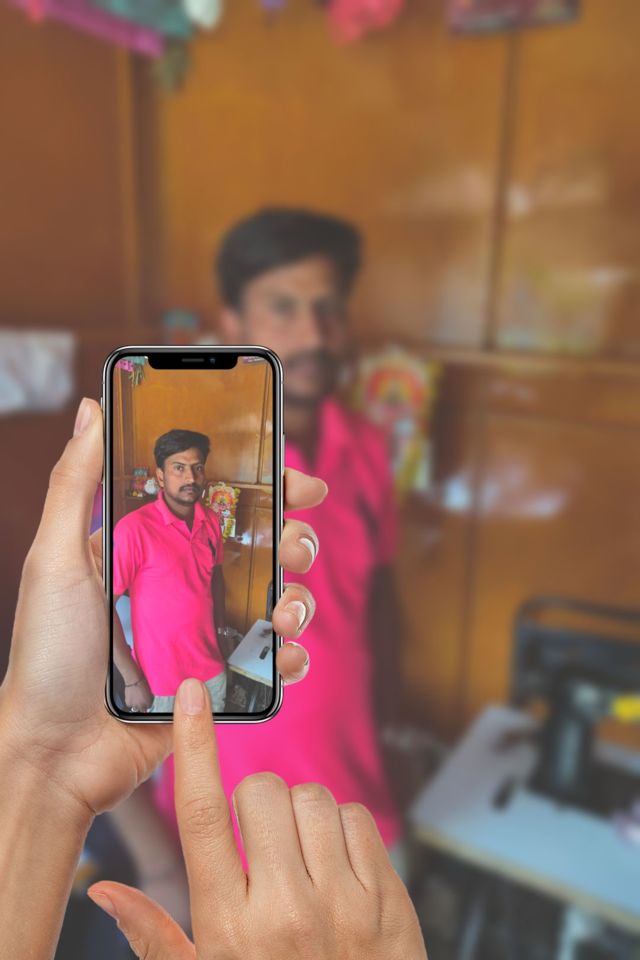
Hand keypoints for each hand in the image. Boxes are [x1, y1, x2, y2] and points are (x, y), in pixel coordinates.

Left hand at [0, 397, 326, 819]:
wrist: (54, 753)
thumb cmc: (47, 652)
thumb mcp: (55, 557)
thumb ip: (76, 481)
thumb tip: (92, 406)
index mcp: (155, 548)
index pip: (221, 502)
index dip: (265, 485)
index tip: (298, 478)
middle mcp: (188, 584)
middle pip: (263, 548)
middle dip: (294, 540)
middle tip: (295, 546)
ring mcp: (207, 633)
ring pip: (279, 601)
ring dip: (299, 599)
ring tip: (285, 613)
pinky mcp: (220, 680)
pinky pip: (273, 662)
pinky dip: (290, 658)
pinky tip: (285, 658)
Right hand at [88, 679, 428, 959]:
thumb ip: (154, 936)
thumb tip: (102, 891)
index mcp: (229, 927)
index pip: (201, 817)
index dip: (194, 747)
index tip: (192, 698)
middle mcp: (286, 909)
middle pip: (261, 791)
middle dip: (255, 801)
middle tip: (259, 842)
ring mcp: (343, 902)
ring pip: (312, 797)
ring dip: (299, 813)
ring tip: (298, 858)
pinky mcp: (387, 898)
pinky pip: (357, 817)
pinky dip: (341, 828)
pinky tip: (334, 866)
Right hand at [124, 678, 153, 712]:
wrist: (134, 681)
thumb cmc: (143, 683)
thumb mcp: (148, 691)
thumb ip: (148, 697)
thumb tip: (147, 700)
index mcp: (148, 702)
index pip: (149, 706)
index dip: (147, 704)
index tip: (146, 701)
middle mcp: (142, 705)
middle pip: (143, 710)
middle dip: (142, 707)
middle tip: (140, 702)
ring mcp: (135, 705)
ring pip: (136, 708)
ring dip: (136, 705)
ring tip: (135, 699)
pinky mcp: (128, 704)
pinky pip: (130, 705)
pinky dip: (130, 702)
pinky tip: (131, 697)